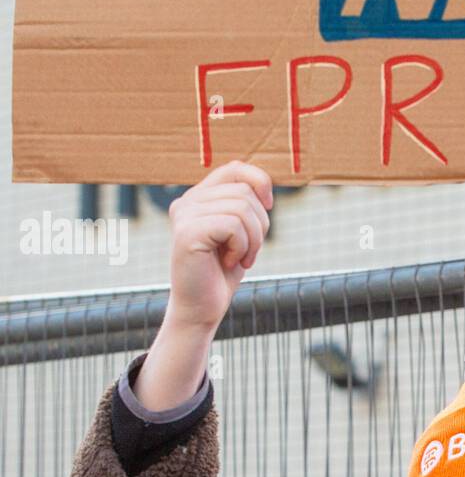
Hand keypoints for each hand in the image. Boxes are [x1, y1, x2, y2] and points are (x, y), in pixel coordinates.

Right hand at [165, 160, 273, 332]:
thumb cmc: (221, 273)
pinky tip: (228, 262)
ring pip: (242, 208)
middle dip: (259, 224)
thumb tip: (266, 185)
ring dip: (252, 240)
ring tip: (239, 258)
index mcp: (199, 198)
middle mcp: (187, 202)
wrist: (201, 308)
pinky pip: (233, 226)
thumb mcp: (240, 233)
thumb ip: (245, 205)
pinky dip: (241, 247)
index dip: (260, 182)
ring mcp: (184, 215)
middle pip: (244, 191)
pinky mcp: (187, 232)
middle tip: (248, 251)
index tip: (269, 206)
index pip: (235, 168)